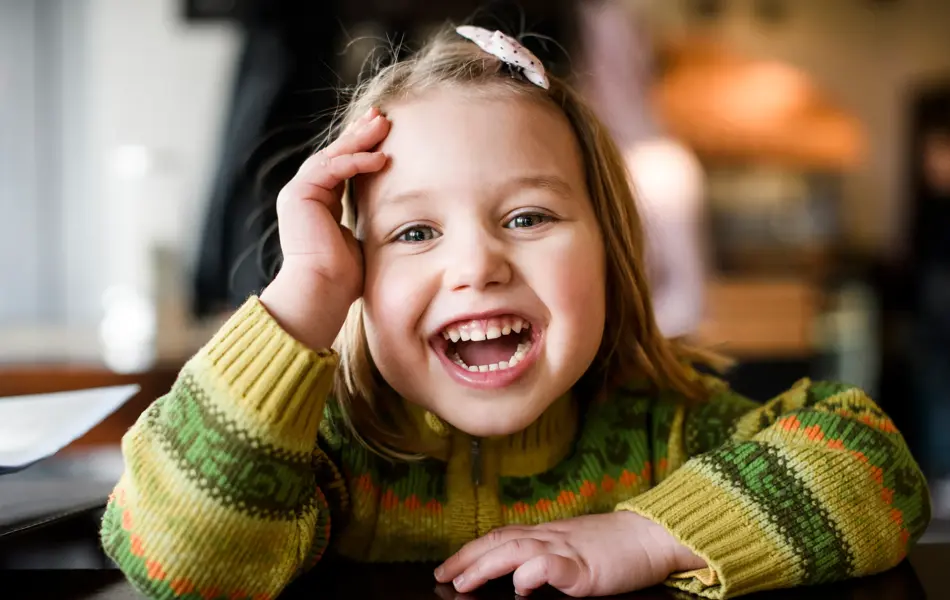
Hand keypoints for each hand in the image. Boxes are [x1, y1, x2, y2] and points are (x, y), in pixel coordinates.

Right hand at [260, 107, 390, 348]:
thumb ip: (365, 219)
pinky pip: (330, 169)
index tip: (382, 134)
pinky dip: (355, 162)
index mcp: (317, 203)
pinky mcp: (298, 195)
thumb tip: (391, 214)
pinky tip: (380, 158)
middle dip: (359, 134)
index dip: (360, 148)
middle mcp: (304, 194)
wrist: (322, 291)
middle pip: (334, 154)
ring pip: (332, 156)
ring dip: (359, 140)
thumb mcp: (359, 239)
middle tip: (381, 116)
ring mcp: (298, 193)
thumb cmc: (343, 277)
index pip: (340, 167)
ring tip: (383, 126)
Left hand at [434, 512, 706, 596]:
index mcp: (547, 534)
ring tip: (463, 581)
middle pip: (500, 542)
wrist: (652, 535)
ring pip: (517, 550)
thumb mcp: (575, 549)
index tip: (447, 566)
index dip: (471, 550)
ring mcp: (568, 549)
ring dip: (486, 565)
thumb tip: (518, 578)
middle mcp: (551, 537)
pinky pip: (555, 565)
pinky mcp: (587, 567)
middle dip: (466, 558)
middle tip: (441, 575)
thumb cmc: (617, 547)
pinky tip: (520, 584)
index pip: (500, 537)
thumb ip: (547, 559)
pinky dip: (534, 571)